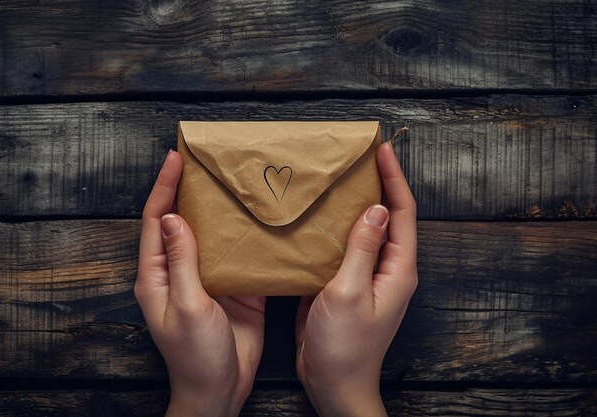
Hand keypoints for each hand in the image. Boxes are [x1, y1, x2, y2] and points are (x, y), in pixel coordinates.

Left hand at [135, 150, 265, 416]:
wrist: (222, 388)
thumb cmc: (196, 356)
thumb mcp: (189, 306)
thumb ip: (182, 262)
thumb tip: (173, 218)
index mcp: (158, 276)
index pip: (156, 221)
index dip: (164, 188)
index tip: (175, 160)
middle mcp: (180, 271)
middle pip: (182, 221)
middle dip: (190, 191)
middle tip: (207, 162)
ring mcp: (208, 278)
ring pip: (211, 235)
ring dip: (220, 210)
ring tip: (235, 182)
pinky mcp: (234, 287)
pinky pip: (237, 255)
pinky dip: (245, 236)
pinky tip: (260, 219)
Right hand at [295, 142, 417, 416]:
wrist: (333, 383)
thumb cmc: (345, 346)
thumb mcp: (350, 293)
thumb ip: (362, 250)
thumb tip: (375, 210)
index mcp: (398, 269)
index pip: (401, 213)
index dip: (394, 179)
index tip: (383, 151)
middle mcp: (387, 269)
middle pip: (387, 217)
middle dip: (376, 185)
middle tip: (358, 157)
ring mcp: (366, 276)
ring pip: (364, 231)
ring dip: (353, 205)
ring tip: (336, 179)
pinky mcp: (345, 284)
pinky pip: (344, 248)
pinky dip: (334, 229)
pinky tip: (316, 218)